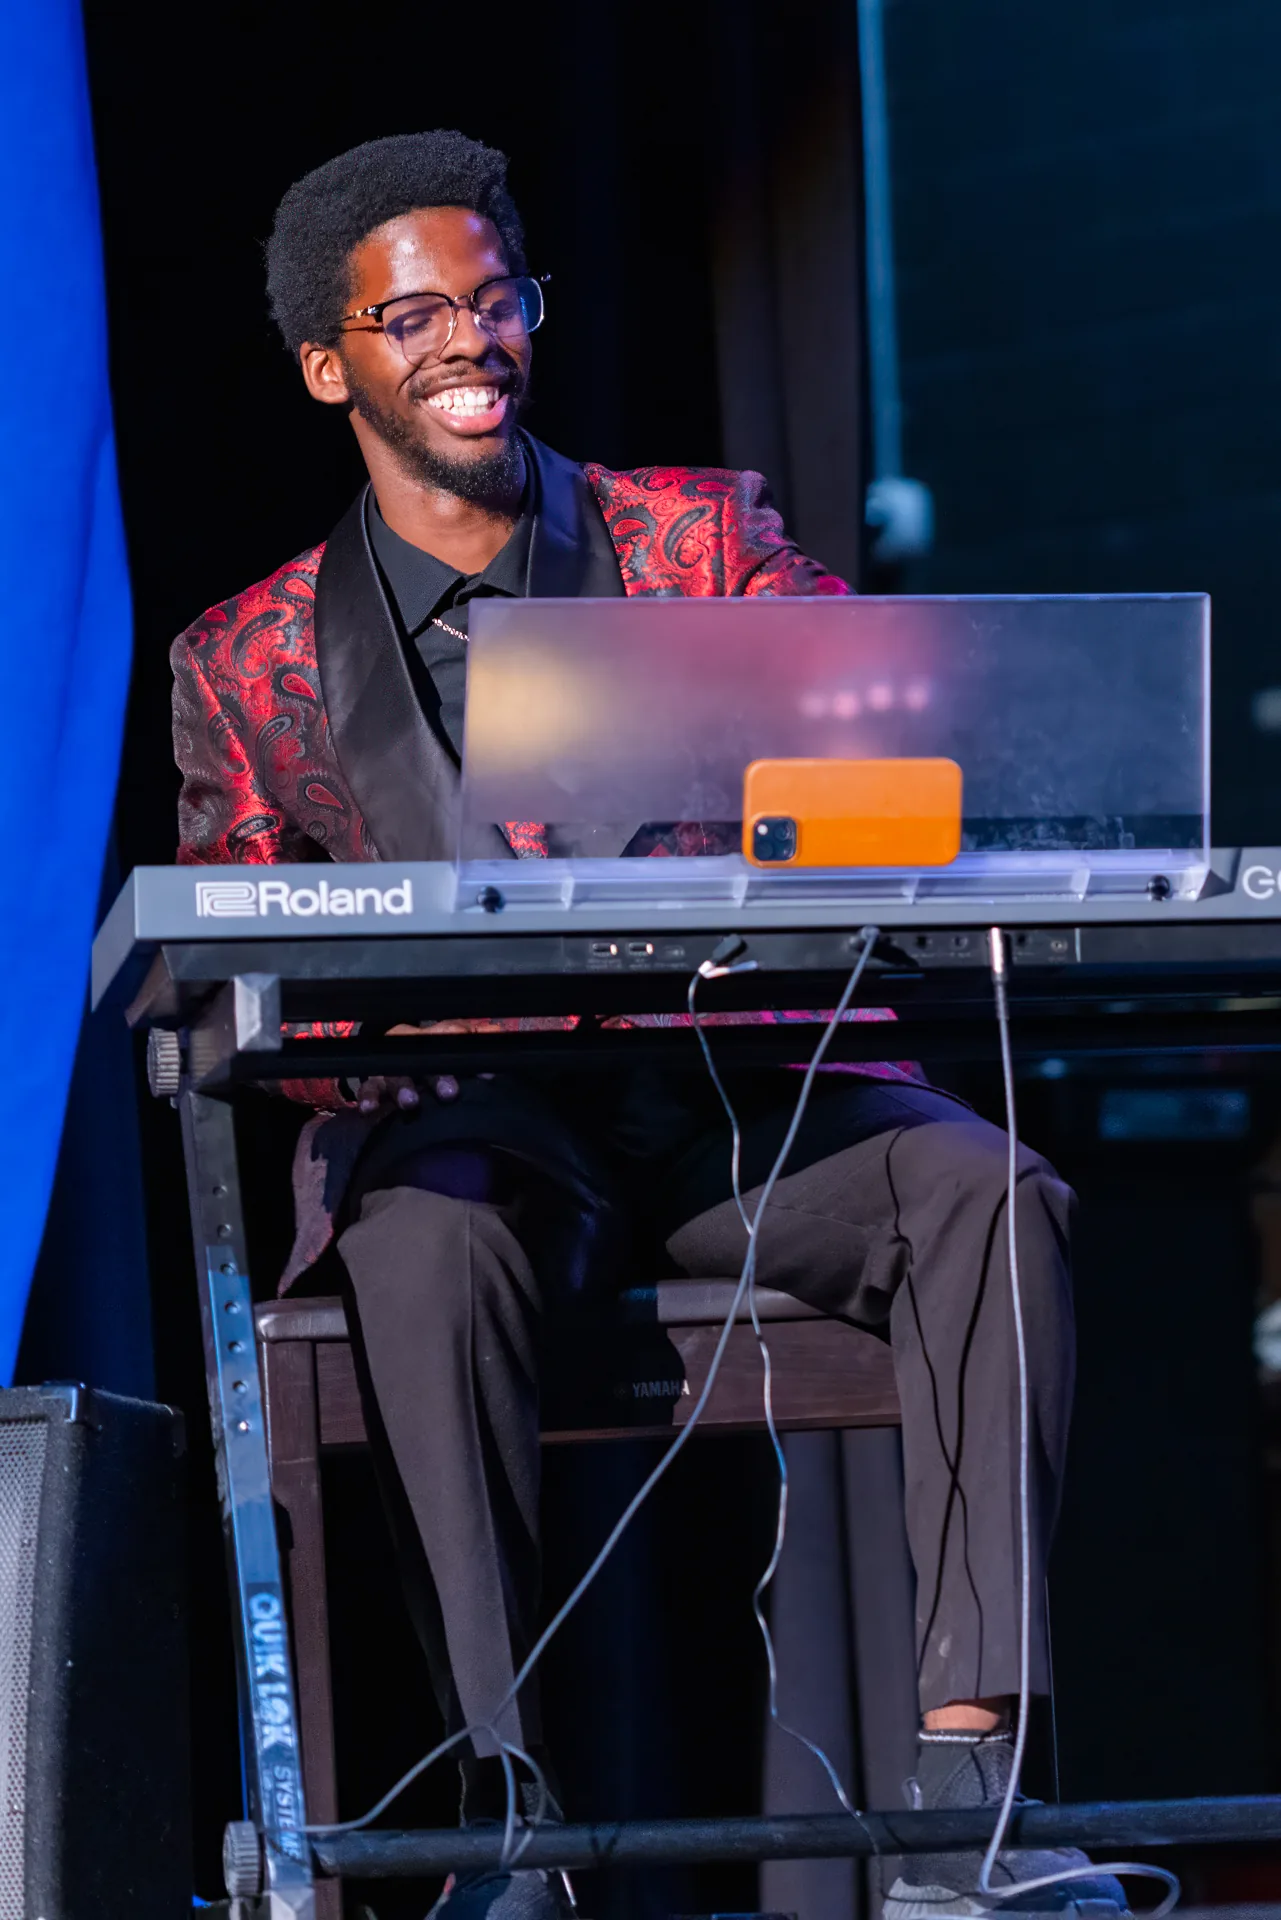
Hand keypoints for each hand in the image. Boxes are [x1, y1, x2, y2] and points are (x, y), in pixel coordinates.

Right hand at [353, 1021, 506, 1111]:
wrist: (393, 1056)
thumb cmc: (434, 1055)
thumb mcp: (454, 1045)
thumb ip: (476, 1038)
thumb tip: (496, 1034)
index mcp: (435, 1036)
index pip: (452, 1037)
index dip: (468, 1054)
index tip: (486, 1074)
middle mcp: (412, 1048)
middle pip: (423, 1057)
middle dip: (437, 1075)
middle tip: (450, 1093)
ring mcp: (391, 1067)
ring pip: (395, 1073)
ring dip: (402, 1087)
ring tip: (410, 1102)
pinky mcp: (373, 1083)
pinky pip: (368, 1088)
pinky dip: (368, 1097)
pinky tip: (370, 1108)